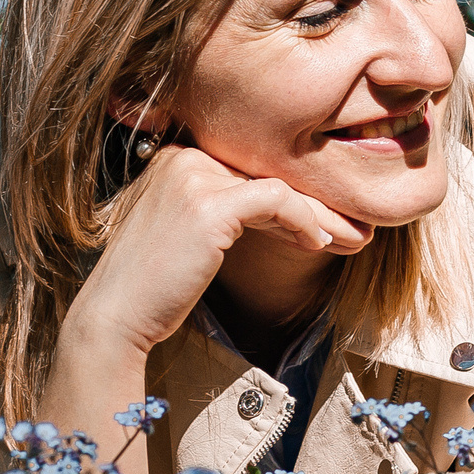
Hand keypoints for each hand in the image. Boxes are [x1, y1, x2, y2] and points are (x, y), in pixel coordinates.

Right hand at [66, 146, 367, 361]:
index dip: (297, 191)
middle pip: (269, 171)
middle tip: (357, 227)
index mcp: (177, 156)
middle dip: (319, 201)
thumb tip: (294, 211)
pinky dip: (305, 220)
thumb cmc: (155, 287)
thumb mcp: (196, 235)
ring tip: (355, 239)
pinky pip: (276, 200)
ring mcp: (193, 176)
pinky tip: (320, 243)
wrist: (116, 318)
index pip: (253, 165)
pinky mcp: (208, 204)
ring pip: (280, 185)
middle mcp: (183, 156)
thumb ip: (233, 211)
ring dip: (324, 215)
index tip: (331, 218)